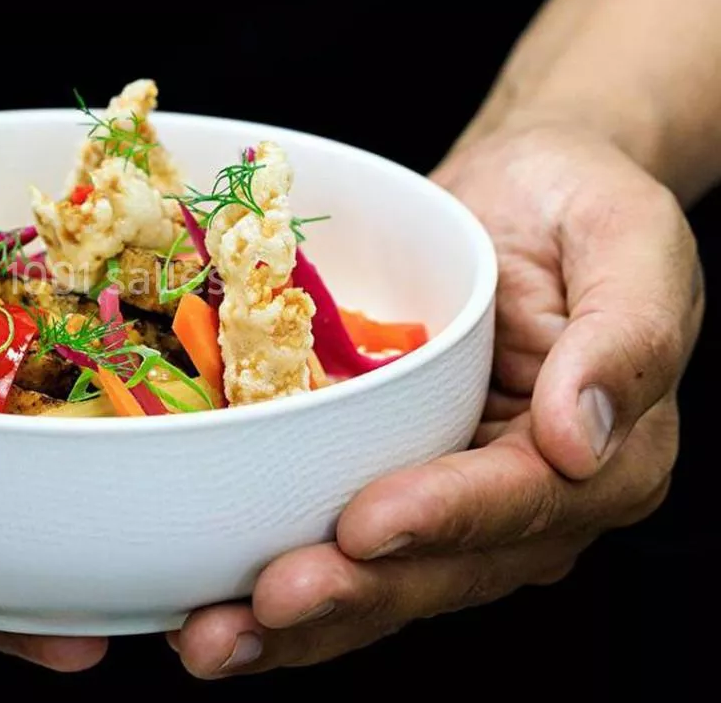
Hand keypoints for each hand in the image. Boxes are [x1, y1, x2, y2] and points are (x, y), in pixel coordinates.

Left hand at [167, 126, 702, 677]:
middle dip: (349, 594)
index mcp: (603, 458)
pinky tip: (204, 609)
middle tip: (262, 603)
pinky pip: (341, 553)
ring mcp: (453, 505)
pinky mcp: (391, 485)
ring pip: (381, 585)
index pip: (519, 503)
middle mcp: (527, 504)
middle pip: (438, 569)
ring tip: (211, 640)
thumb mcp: (628, 237)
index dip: (442, 519)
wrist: (519, 193)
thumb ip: (625, 336)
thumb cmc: (576, 204)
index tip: (364, 525)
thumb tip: (581, 438)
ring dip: (297, 622)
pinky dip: (276, 592)